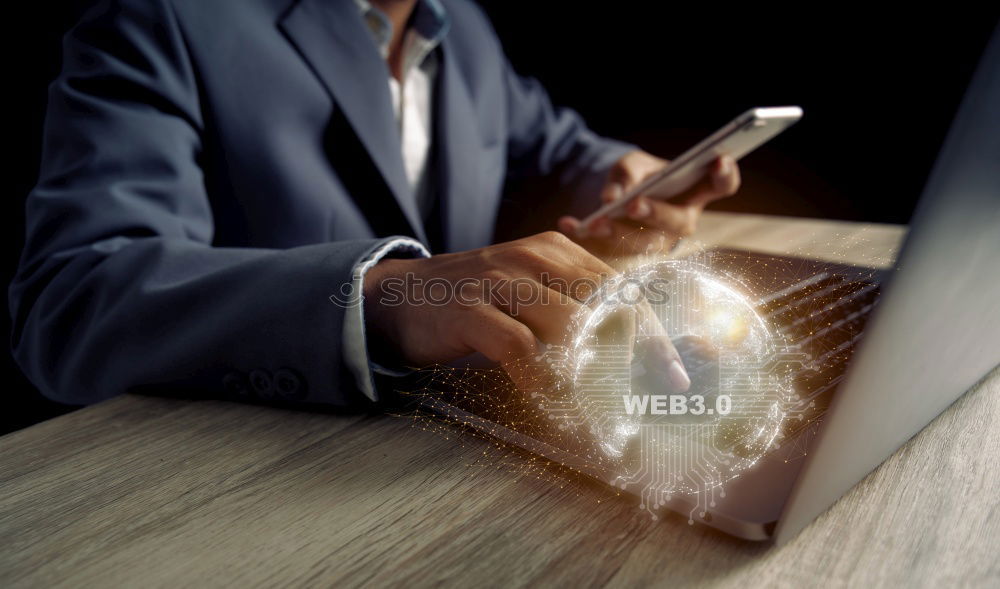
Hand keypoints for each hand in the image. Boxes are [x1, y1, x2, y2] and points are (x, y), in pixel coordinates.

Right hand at [362, 231, 689, 390]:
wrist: (400, 296)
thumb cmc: (476, 302)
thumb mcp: (529, 293)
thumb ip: (574, 311)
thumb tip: (630, 356)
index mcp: (557, 250)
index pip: (624, 289)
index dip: (655, 336)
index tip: (674, 378)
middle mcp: (533, 257)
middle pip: (607, 305)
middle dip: (631, 359)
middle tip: (638, 402)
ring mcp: (499, 280)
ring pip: (569, 325)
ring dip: (587, 374)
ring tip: (591, 405)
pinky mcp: (469, 310)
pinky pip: (519, 347)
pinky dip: (538, 378)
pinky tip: (541, 394)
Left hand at [557, 150, 740, 256]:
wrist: (616, 193)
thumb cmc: (637, 175)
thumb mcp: (632, 163)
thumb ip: (628, 173)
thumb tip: (613, 197)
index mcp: (695, 191)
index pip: (722, 185)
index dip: (725, 175)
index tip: (719, 160)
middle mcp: (681, 219)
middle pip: (678, 222)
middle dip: (656, 213)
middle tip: (634, 204)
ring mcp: (656, 239)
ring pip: (642, 241)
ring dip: (617, 231)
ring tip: (595, 221)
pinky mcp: (627, 250)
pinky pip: (606, 247)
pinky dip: (583, 233)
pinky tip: (566, 223)